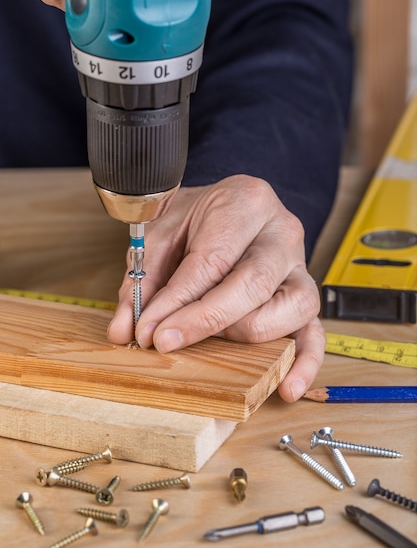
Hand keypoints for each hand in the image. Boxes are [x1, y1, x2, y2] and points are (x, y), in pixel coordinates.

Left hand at [108, 175, 325, 401]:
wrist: (228, 208)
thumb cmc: (196, 221)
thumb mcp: (161, 235)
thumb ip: (142, 281)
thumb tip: (126, 329)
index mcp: (247, 202)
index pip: (212, 260)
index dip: (178, 300)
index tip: (148, 329)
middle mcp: (282, 232)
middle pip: (253, 284)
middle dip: (205, 320)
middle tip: (166, 341)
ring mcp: (300, 266)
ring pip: (291, 309)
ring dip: (246, 336)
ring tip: (213, 343)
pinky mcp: (305, 295)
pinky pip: (316, 332)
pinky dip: (305, 362)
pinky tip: (287, 387)